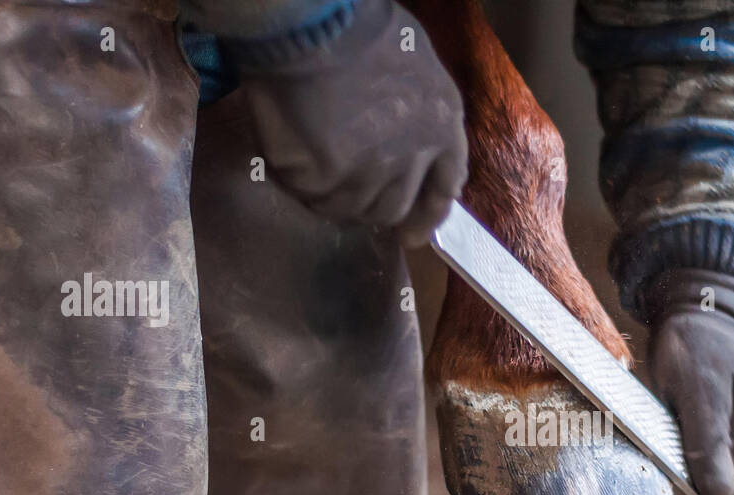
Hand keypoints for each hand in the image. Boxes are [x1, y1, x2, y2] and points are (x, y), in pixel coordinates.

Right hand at [231, 0, 467, 246]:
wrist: (310, 21)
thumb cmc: (360, 24)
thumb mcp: (415, 62)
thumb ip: (419, 110)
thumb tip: (412, 143)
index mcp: (443, 123)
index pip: (445, 186)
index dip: (430, 213)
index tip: (414, 235)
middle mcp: (414, 154)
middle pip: (394, 207)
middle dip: (373, 208)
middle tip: (348, 199)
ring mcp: (370, 171)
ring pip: (351, 208)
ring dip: (332, 196)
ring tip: (311, 169)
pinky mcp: (327, 177)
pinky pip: (310, 195)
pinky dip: (298, 182)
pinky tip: (289, 159)